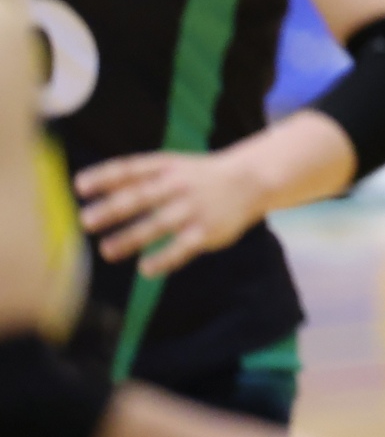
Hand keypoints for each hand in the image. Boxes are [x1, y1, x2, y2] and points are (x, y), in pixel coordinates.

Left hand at [77, 151, 267, 277]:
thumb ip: (137, 177)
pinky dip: (163, 260)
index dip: (105, 177)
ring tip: (107, 251)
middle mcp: (180, 185)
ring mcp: (195, 208)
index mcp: (168, 166)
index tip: (79, 187)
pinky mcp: (208, 231)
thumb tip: (88, 190)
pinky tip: (145, 269)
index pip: (132, 169)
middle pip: (142, 197)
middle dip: (113, 209)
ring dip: (130, 238)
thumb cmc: (199, 176)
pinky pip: (182, 248)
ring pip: (158, 224)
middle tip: (86, 221)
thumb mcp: (172, 166)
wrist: (252, 180)